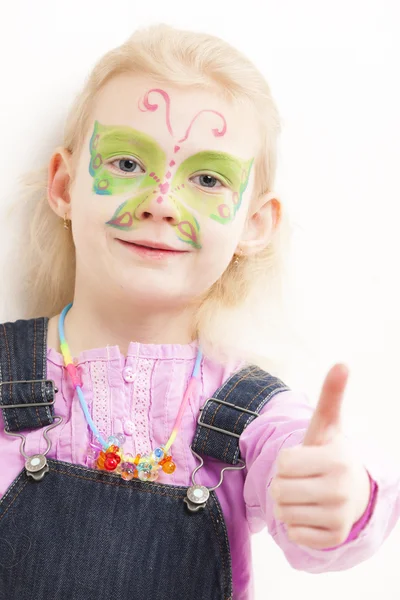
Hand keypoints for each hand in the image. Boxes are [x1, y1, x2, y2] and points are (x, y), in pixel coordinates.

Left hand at [269, 364, 370, 549]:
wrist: (351, 489)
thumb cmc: (329, 452)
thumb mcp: (327, 425)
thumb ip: (331, 396)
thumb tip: (342, 363)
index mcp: (337, 460)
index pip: (284, 462)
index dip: (287, 459)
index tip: (304, 458)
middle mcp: (342, 490)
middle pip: (280, 489)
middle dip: (283, 482)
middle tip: (302, 479)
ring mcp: (340, 517)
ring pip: (283, 513)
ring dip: (286, 504)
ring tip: (305, 495)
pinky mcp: (334, 538)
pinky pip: (293, 534)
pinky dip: (295, 525)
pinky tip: (312, 513)